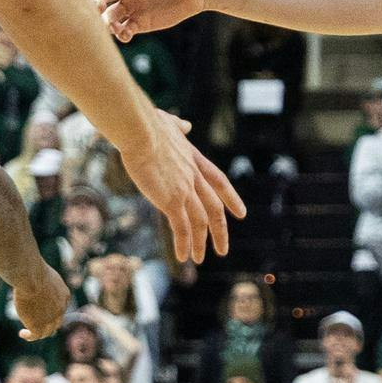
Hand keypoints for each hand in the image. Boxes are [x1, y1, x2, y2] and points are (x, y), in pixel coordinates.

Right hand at [14, 260, 70, 341]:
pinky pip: (35, 335)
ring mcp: (51, 319)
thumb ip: (41, 277)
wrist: (31, 277)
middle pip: (56, 323)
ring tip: (27, 333)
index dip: (52, 313)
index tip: (41, 313)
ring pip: (47, 332)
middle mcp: (61, 309)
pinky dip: (29, 336)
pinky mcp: (38, 326)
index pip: (60, 309)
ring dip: (37, 333)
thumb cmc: (33, 269)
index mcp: (64, 295)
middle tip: (36, 326)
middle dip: (47, 325)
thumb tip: (32, 275)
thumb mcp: (42, 271)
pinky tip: (23, 334)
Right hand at [115, 107, 242, 264]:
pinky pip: (181, 228)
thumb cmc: (147, 124)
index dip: (231, 199)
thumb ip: (179, 127)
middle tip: (223, 249)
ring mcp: (185, 190)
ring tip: (198, 259)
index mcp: (194, 160)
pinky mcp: (171, 200)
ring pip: (200, 222)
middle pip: (214, 208)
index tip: (241, 213)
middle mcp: (194, 177)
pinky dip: (184, 244)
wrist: (140, 131)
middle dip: (220, 231)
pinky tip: (182, 257)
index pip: (220, 182)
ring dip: (200, 243)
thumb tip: (186, 124)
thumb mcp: (168, 123)